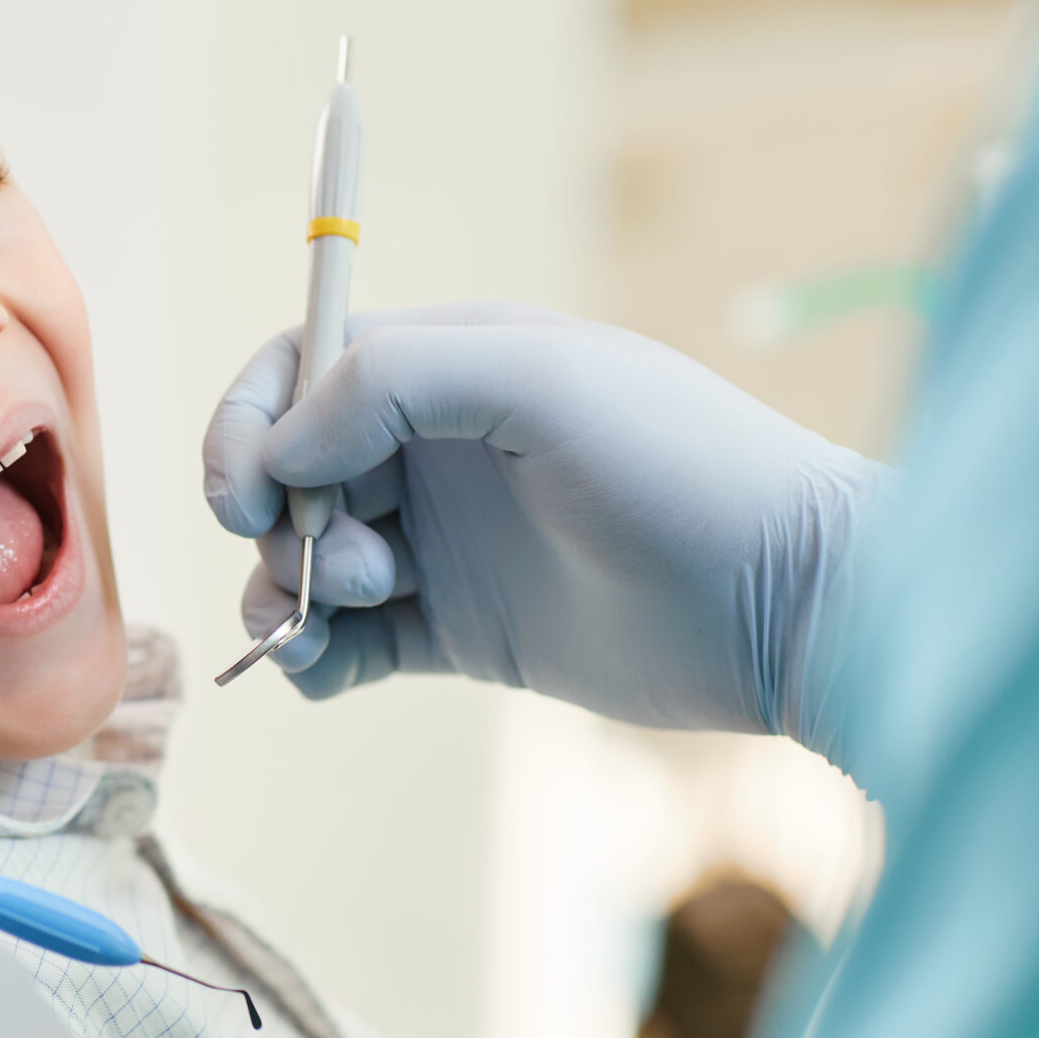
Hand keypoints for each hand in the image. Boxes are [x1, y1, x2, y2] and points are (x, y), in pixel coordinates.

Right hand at [203, 303, 884, 739]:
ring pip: (302, 562)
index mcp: (448, 367)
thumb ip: (390, 383)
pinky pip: (344, 648)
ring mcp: (444, 545)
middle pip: (286, 470)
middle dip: (276, 519)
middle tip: (342, 564)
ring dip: (288, 592)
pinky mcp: (460, 636)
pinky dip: (311, 662)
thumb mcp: (539, 380)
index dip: (249, 422)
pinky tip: (327, 671)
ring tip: (344, 619)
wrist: (791, 605)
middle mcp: (433, 449)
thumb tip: (282, 450)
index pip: (299, 366)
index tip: (247, 495)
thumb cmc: (682, 467)